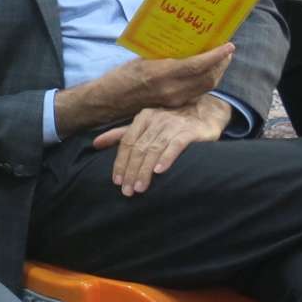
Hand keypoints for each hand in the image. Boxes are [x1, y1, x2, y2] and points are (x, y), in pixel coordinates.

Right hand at [54, 43, 236, 135]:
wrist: (109, 100)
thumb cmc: (121, 76)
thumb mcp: (143, 59)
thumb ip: (166, 55)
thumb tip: (185, 44)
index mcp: (163, 74)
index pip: (199, 65)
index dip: (217, 56)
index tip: (229, 45)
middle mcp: (172, 90)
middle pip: (208, 78)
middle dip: (221, 64)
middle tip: (226, 51)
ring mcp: (174, 100)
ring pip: (205, 87)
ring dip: (216, 74)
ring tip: (219, 60)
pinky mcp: (172, 105)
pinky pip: (196, 93)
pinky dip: (204, 82)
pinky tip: (204, 73)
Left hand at [93, 97, 231, 196]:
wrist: (206, 111)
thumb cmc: (172, 121)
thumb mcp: (145, 125)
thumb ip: (122, 134)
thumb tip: (95, 143)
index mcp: (143, 118)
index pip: (127, 143)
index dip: (120, 163)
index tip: (117, 182)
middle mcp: (156, 120)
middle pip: (139, 149)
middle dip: (131, 171)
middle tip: (127, 191)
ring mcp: (173, 125)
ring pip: (154, 149)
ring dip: (145, 170)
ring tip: (140, 188)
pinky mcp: (190, 132)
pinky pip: (175, 145)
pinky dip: (166, 158)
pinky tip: (159, 171)